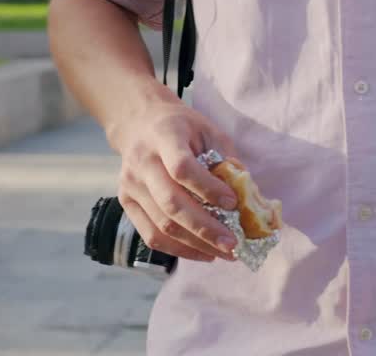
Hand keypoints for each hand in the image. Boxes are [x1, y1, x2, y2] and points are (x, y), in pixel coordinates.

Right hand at [108, 90, 241, 262]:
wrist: (140, 122)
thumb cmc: (183, 128)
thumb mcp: (209, 131)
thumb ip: (227, 159)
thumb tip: (249, 195)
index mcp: (165, 138)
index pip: (182, 168)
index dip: (208, 188)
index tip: (233, 203)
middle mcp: (142, 163)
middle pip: (171, 203)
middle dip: (205, 228)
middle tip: (233, 244)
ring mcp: (131, 186)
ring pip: (162, 225)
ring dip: (196, 244)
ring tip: (224, 253)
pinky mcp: (126, 203)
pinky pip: (151, 235)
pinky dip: (179, 249)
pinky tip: (203, 253)